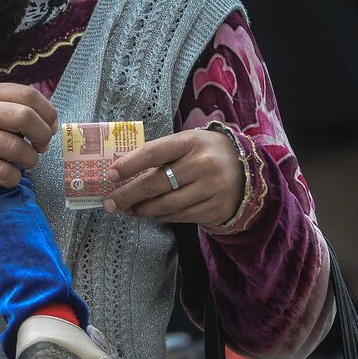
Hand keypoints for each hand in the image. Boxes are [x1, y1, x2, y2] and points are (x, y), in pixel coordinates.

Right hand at [0, 83, 57, 207]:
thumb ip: (8, 107)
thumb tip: (47, 122)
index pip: (27, 94)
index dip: (47, 112)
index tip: (49, 127)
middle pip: (25, 117)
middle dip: (42, 136)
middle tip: (40, 147)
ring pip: (16, 148)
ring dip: (30, 160)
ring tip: (25, 163)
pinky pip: (3, 172)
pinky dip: (14, 177)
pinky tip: (9, 176)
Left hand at [102, 128, 242, 228]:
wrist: (248, 170)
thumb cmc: (205, 153)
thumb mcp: (187, 143)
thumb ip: (160, 154)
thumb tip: (122, 172)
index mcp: (190, 142)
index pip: (154, 152)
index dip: (129, 164)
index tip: (110, 175)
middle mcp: (202, 164)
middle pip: (156, 183)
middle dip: (128, 195)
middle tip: (110, 203)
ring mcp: (211, 188)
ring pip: (166, 204)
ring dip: (142, 209)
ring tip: (128, 209)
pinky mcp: (216, 208)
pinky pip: (180, 216)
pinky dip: (161, 216)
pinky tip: (150, 213)